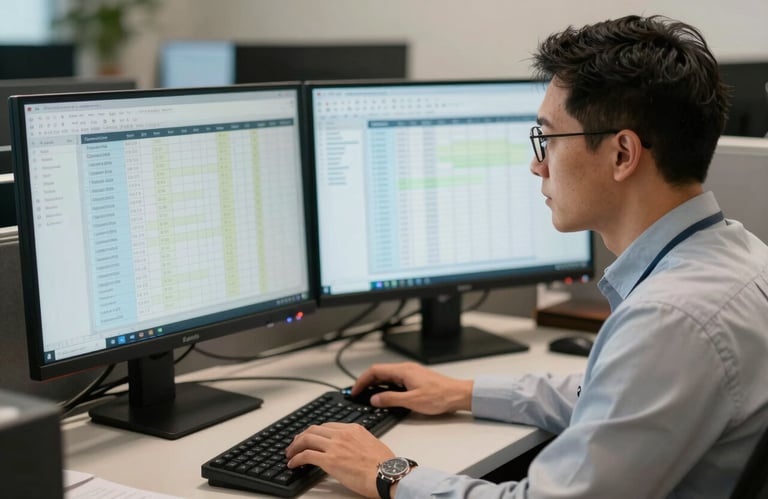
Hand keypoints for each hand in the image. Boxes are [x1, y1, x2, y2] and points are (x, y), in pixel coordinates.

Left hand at [285, 422, 393, 497]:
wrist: (388, 474)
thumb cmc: (385, 465)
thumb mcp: (372, 444)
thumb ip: (358, 442)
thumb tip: (351, 449)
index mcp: (353, 429)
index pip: (327, 426)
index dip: (315, 432)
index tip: (309, 438)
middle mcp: (342, 434)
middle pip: (313, 429)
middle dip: (301, 437)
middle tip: (295, 445)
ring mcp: (335, 446)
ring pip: (306, 439)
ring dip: (295, 446)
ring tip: (290, 454)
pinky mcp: (329, 460)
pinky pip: (306, 455)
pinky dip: (296, 458)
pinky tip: (293, 464)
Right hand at [352, 362, 473, 414]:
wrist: (458, 394)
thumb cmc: (440, 396)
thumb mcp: (412, 401)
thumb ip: (391, 400)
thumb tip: (375, 399)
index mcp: (403, 371)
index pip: (375, 371)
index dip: (362, 380)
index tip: (354, 390)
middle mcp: (406, 369)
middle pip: (379, 372)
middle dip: (366, 382)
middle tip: (357, 394)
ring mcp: (411, 373)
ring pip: (387, 376)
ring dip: (376, 384)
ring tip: (367, 396)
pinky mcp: (415, 378)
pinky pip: (395, 379)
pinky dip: (385, 386)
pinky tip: (385, 395)